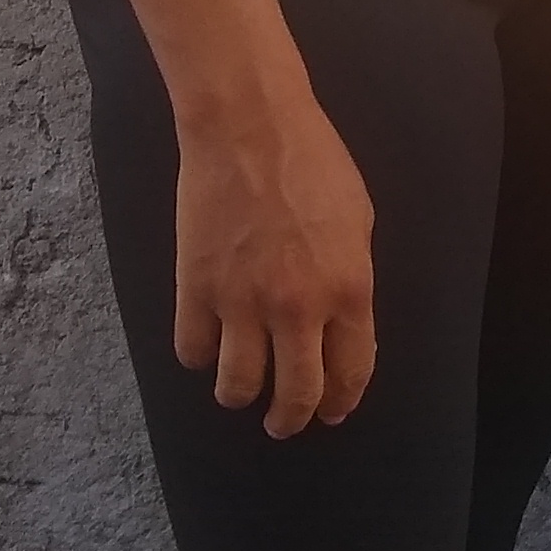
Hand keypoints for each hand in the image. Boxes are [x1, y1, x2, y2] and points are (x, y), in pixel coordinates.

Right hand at [172, 94, 377, 435]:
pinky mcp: (196, 289)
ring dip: (240, 396)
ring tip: (240, 391)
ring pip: (237, 386)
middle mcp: (297, 308)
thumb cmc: (313, 161)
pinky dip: (200, 357)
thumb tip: (340, 323)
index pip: (349, 372)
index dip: (340, 402)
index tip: (331, 413)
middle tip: (284, 423)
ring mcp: (242, 302)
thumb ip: (350, 279)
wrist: (249, 128)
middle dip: (291, 419)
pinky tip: (207, 347)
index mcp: (348, 290)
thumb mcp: (358, 220)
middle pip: (295, 395)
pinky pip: (193, 351)